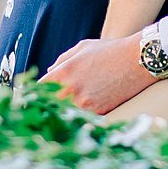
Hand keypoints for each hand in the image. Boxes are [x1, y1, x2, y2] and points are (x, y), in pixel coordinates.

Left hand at [39, 34, 155, 113]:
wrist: (139, 59)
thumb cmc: (111, 50)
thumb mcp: (84, 48)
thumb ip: (63, 60)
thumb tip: (48, 73)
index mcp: (64, 71)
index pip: (37, 89)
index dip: (30, 97)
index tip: (28, 102)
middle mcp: (71, 88)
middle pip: (46, 107)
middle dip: (42, 109)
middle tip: (37, 116)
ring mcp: (85, 102)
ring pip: (63, 116)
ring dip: (60, 117)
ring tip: (55, 121)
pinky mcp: (99, 112)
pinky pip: (81, 119)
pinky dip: (78, 120)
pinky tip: (77, 120)